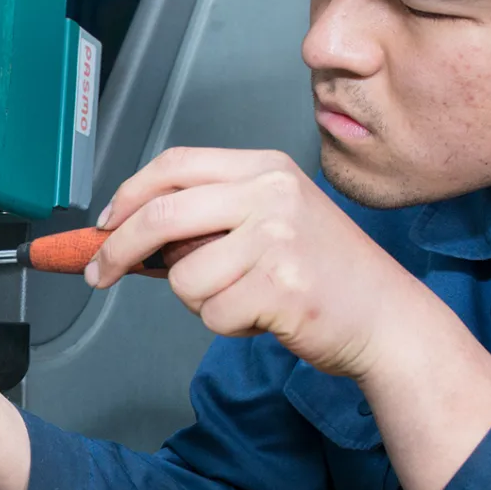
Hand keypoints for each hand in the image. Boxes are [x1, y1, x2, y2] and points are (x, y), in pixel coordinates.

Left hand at [92, 147, 422, 379]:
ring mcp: (277, 238)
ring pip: (183, 277)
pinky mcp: (280, 286)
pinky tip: (265, 316)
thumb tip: (128, 234)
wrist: (391, 319)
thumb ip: (209, 218)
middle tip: (99, 274)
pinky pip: (213, 313)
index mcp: (264, 168)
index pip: (175, 165)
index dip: (129, 193)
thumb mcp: (272, 220)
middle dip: (117, 249)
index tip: (104, 223)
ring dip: (200, 300)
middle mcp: (270, 194)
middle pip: (161, 215)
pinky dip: (228, 324)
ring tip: (246, 296)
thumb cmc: (325, 273)